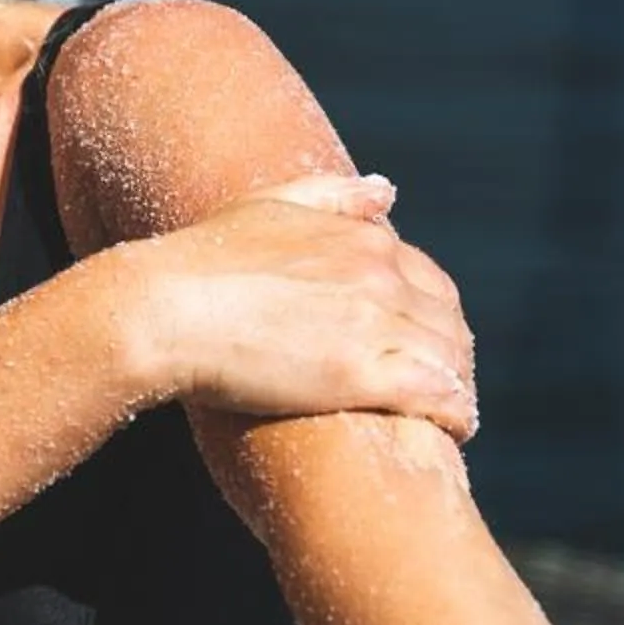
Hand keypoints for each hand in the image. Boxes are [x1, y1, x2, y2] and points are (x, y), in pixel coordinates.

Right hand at [136, 175, 477, 437]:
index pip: (431, 283)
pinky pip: (437, 394)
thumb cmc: (201, 261)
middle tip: (446, 392)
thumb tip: (388, 191)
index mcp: (365, 240)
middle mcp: (380, 275)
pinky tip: (456, 433)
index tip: (430, 347)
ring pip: (450, 359)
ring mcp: (374, 322)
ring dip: (459, 388)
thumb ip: (333, 197)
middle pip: (448, 323)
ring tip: (453, 420)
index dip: (437, 320)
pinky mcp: (360, 373)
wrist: (164, 308)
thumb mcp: (268, 206)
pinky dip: (457, 413)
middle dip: (453, 359)